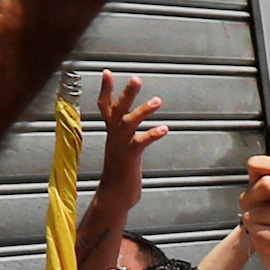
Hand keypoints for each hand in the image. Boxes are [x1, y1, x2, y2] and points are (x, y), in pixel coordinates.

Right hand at [94, 71, 167, 189]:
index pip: (105, 107)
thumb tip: (131, 132)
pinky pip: (140, 143)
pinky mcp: (129, 159)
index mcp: (112, 134)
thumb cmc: (120, 175)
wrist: (114, 198)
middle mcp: (113, 137)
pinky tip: (164, 129)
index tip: (107, 71)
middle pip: (117, 110)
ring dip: (142, 111)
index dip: (106, 89)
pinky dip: (152, 135)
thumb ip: (125, 139)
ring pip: (128, 123)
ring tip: (158, 100)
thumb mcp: (121, 151)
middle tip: (136, 78)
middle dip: (126, 94)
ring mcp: (120, 147)